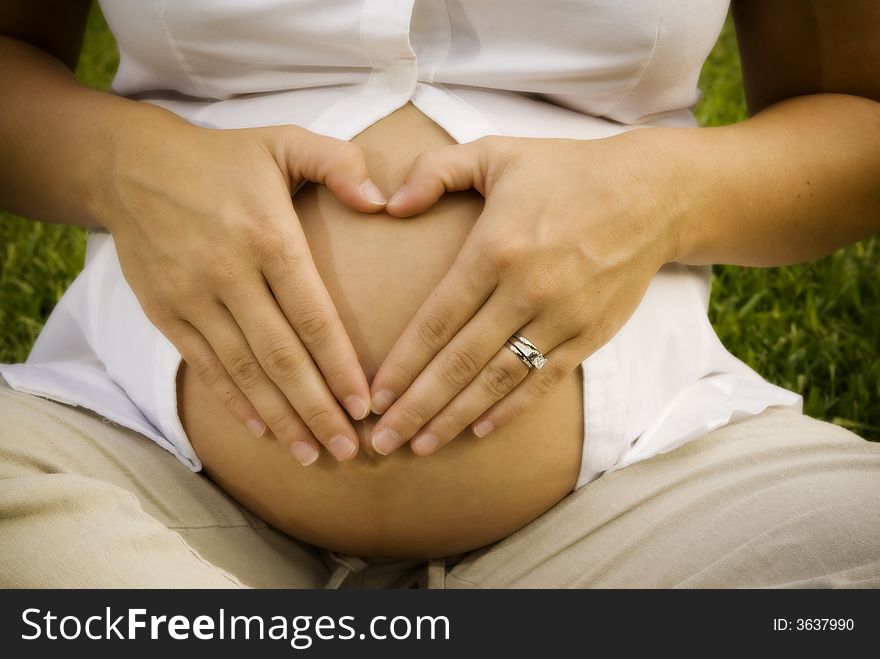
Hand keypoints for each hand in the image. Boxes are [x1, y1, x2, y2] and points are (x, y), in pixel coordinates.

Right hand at [100, 121, 386, 463]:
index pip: (312, 316)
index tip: (365, 404)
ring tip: (312, 455)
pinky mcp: (166, 313)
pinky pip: (206, 368)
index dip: (339, 365)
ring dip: (280, 419)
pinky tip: (263, 431)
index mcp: (267, 236)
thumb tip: (384, 201)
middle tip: (350, 450)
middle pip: (281, 357)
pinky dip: (235, 403)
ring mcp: (193, 298)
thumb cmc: (223, 158)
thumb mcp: (284, 140)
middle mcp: (229, 274)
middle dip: (317, 409)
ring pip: (244, 372)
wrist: (131, 165)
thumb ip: (339, 163)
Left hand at [368, 132, 678, 454]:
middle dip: (418, 406)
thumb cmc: (566, 171)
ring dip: (456, 417)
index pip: (437, 320)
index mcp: (496, 248)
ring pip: (498, 380)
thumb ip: (436, 171)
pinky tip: (480, 430)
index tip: (374, 396)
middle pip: (461, 362)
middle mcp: (527, 290)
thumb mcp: (496, 153)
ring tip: (420, 445)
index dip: (403, 364)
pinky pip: (543, 381)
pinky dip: (511, 409)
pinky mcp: (589, 335)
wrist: (653, 195)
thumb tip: (388, 205)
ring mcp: (562, 318)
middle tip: (383, 440)